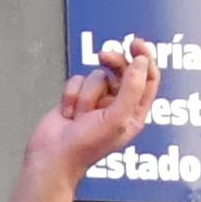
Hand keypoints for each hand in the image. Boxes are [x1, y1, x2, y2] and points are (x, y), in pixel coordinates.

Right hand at [27, 43, 166, 186]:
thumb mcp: (117, 118)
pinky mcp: (76, 98)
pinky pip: (77, 80)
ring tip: (80, 115)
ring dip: (86, 93)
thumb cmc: (86, 145)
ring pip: (97, 75)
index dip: (144, 59)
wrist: (52, 157)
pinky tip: (68, 113)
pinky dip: (71, 94)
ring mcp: (96, 101)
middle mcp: (118, 105)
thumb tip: (141, 61)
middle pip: (123, 70)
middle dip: (113, 63)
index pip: (148, 78)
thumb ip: (132, 88)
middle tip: (104, 56)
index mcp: (135, 112)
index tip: (136, 44)